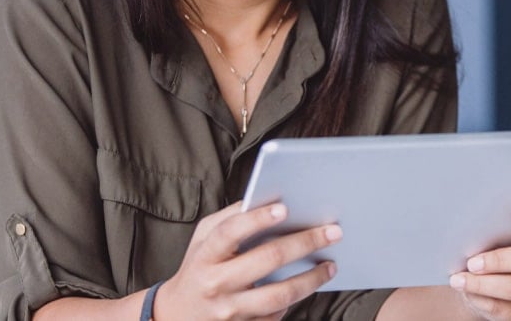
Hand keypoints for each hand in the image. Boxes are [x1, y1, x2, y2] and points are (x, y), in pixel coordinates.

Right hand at [153, 201, 340, 320]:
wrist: (178, 314)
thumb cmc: (199, 266)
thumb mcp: (203, 237)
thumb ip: (230, 218)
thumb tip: (268, 200)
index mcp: (205, 255)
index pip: (230, 233)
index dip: (257, 219)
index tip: (285, 208)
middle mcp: (216, 283)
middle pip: (266, 260)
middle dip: (304, 243)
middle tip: (333, 232)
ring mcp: (230, 311)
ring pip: (278, 296)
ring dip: (311, 279)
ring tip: (331, 265)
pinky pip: (276, 315)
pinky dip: (295, 300)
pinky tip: (309, 285)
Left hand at [449, 212, 510, 319]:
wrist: (484, 276)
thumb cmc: (492, 242)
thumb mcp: (497, 229)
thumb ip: (497, 224)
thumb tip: (473, 227)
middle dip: (502, 261)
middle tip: (473, 262)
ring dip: (486, 284)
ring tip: (460, 279)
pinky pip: (509, 310)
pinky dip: (483, 300)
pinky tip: (468, 293)